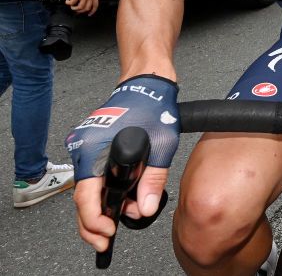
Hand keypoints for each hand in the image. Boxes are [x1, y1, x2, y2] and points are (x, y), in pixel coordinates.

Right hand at [66, 0, 98, 15]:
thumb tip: (85, 5)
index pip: (95, 6)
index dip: (92, 11)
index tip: (89, 14)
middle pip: (86, 8)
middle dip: (80, 11)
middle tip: (76, 10)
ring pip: (80, 7)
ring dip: (74, 8)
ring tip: (72, 6)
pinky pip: (72, 3)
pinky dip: (69, 3)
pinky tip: (68, 0)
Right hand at [67, 75, 179, 251]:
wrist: (148, 83)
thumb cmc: (154, 106)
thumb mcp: (161, 146)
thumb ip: (153, 180)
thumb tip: (145, 209)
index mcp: (94, 149)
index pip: (85, 197)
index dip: (95, 220)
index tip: (108, 232)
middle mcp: (84, 149)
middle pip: (84, 196)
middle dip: (99, 219)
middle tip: (113, 234)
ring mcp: (87, 146)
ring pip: (90, 187)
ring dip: (109, 202)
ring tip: (132, 207)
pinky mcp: (94, 145)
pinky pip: (96, 174)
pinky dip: (110, 187)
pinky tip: (128, 193)